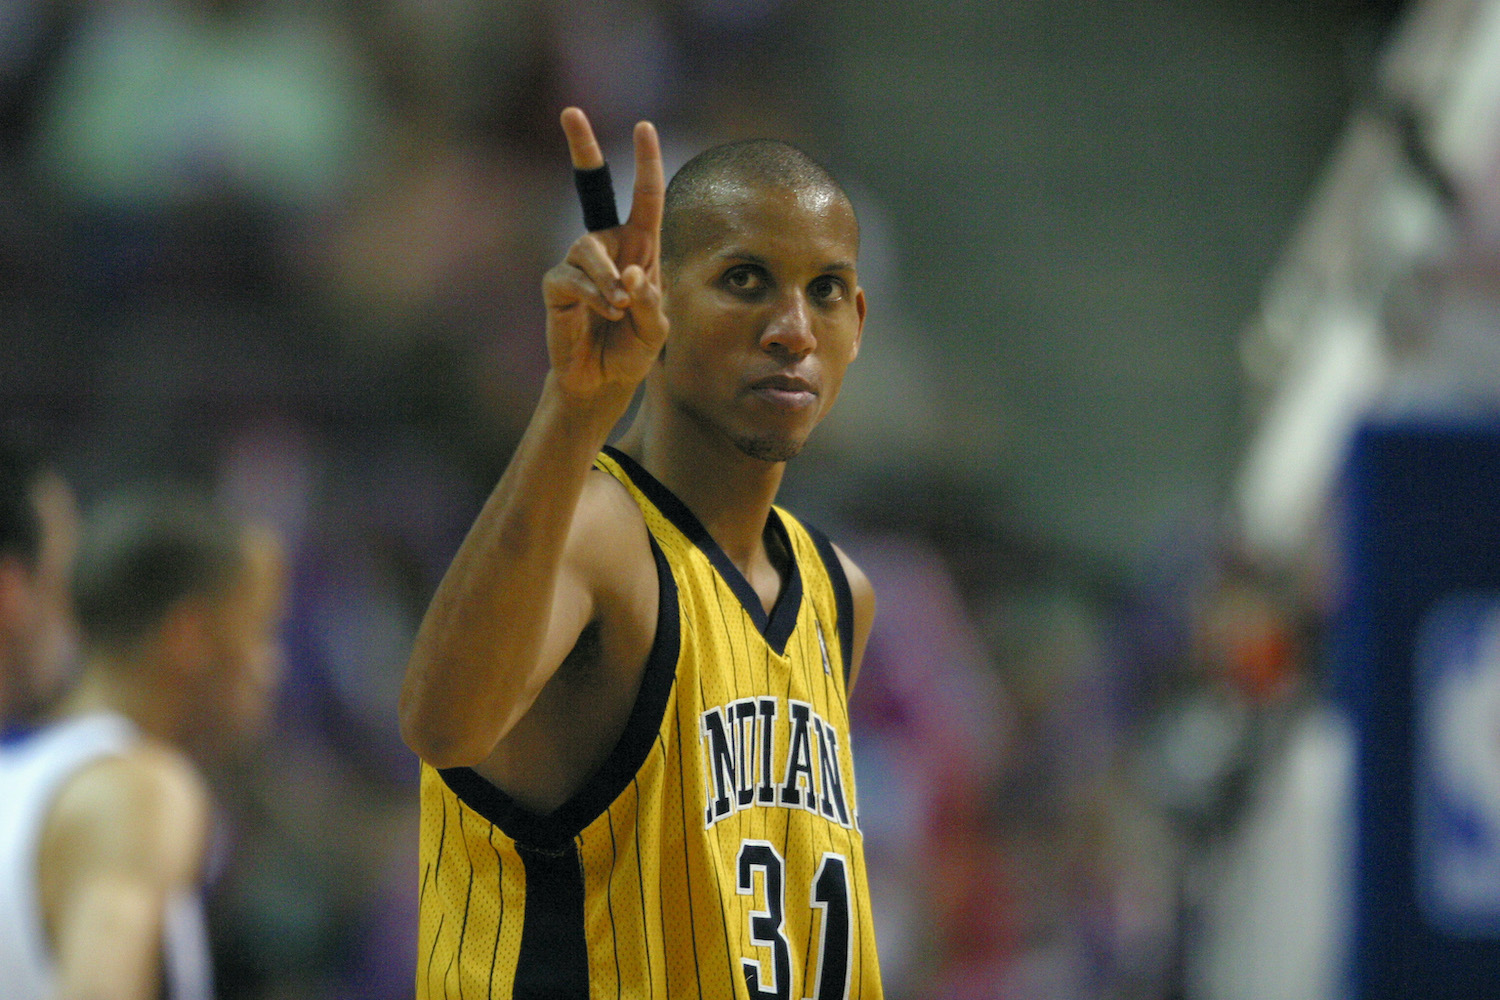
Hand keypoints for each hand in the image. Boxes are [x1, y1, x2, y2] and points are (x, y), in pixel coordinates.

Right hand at [543, 108, 668, 402]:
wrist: (603, 381)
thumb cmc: (632, 349)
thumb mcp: (656, 329)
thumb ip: (650, 302)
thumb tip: (631, 276)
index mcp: (639, 247)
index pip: (644, 197)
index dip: (646, 162)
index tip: (644, 126)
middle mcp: (608, 245)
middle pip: (591, 186)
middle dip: (582, 148)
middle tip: (570, 111)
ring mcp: (580, 263)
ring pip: (588, 249)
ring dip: (609, 279)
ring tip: (620, 308)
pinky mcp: (558, 286)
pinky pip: (573, 278)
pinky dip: (596, 296)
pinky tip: (607, 313)